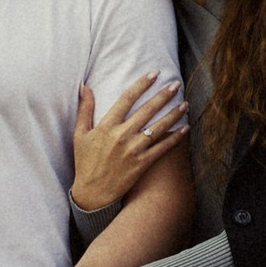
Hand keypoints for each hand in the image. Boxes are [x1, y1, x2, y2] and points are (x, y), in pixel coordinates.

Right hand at [69, 69, 187, 216]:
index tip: (154, 73)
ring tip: (185, 104)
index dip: (142, 84)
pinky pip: (163, 148)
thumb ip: (85, 109)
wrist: (92, 193)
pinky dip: (175, 137)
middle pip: (147, 110)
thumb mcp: (80, 134)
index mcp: (107, 126)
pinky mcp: (143, 164)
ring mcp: (134, 150)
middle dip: (163, 95)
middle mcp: (122, 135)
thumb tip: (85, 86)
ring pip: (158, 127)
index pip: (127, 98)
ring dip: (174, 114)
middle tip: (175, 84)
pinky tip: (185, 128)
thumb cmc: (85, 162)